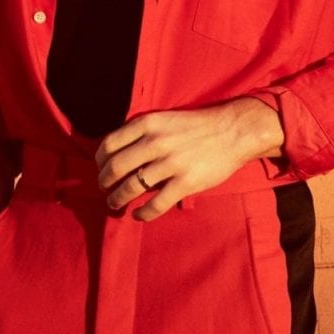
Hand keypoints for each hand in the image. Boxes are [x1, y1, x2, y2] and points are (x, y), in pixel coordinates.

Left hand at [96, 97, 282, 221]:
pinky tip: (138, 215)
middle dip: (104, 182)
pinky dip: (143, 213)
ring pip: (131, 187)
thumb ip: (143, 132)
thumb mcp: (165, 119)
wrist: (234, 131)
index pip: (110, 144)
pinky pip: (156, 203)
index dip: (99, 160)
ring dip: (118, 199)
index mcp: (148, 124)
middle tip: (104, 189)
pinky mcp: (185, 182)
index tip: (100, 168)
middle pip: (115, 167)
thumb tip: (119, 153)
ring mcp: (170, 163)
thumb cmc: (198, 126)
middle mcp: (155, 142)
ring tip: (115, 204)